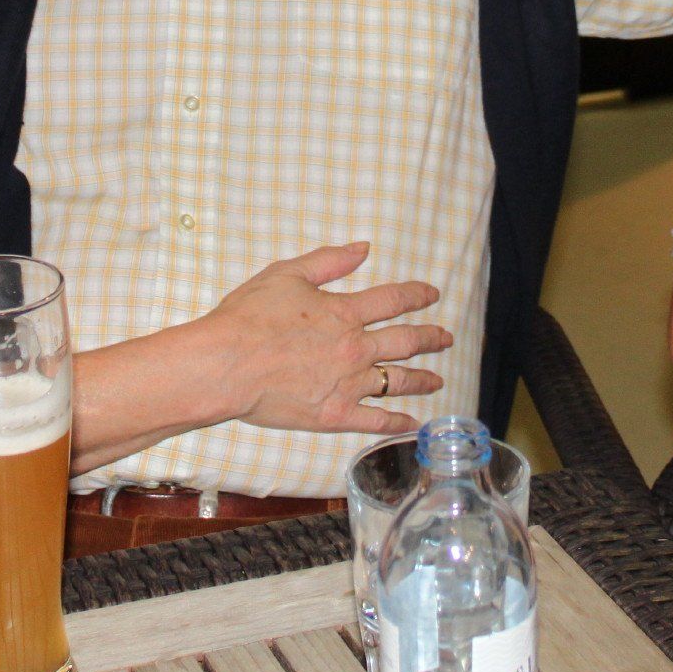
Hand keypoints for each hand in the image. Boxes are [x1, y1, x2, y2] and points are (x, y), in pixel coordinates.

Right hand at [190, 243, 453, 436]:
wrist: (226, 364)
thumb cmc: (249, 316)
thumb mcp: (286, 273)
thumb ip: (329, 261)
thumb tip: (363, 247)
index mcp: (344, 312)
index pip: (393, 300)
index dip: (417, 295)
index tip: (433, 293)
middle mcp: (355, 348)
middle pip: (405, 342)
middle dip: (430, 338)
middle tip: (446, 338)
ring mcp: (348, 384)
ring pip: (398, 381)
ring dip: (423, 379)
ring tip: (439, 380)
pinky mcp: (335, 415)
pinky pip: (376, 421)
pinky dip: (398, 423)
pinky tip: (413, 423)